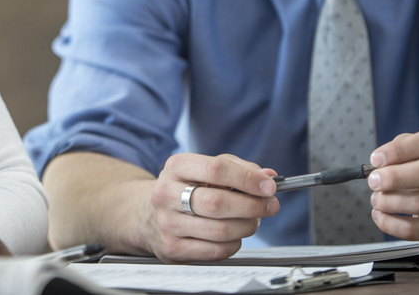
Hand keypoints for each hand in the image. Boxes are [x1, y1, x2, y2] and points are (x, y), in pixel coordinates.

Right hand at [142, 153, 279, 260]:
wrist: (148, 215)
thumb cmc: (184, 189)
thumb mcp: (204, 169)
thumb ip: (237, 168)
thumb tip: (268, 177)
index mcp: (176, 167)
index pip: (216, 169)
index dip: (247, 178)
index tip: (269, 186)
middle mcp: (167, 193)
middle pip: (218, 202)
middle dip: (253, 205)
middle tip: (270, 205)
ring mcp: (168, 223)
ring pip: (221, 230)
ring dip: (247, 226)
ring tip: (252, 220)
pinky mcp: (173, 248)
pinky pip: (216, 250)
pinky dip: (234, 244)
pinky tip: (233, 235)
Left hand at [368, 131, 418, 249]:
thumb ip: (400, 148)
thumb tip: (380, 162)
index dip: (398, 150)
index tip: (376, 159)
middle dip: (394, 177)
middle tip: (374, 181)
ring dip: (389, 201)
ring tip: (377, 199)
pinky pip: (415, 229)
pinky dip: (390, 223)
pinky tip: (381, 215)